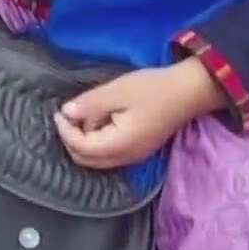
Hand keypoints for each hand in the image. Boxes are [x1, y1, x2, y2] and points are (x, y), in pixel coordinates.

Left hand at [54, 59, 226, 169]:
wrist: (189, 92)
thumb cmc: (153, 89)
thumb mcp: (117, 91)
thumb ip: (90, 104)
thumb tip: (66, 113)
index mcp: (120, 145)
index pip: (82, 148)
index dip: (65, 131)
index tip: (59, 112)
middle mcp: (126, 158)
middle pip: (87, 160)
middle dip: (71, 139)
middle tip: (66, 115)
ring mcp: (134, 156)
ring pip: (97, 160)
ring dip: (83, 141)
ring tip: (83, 115)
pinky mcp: (138, 149)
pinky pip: (109, 154)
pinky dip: (97, 141)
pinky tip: (99, 120)